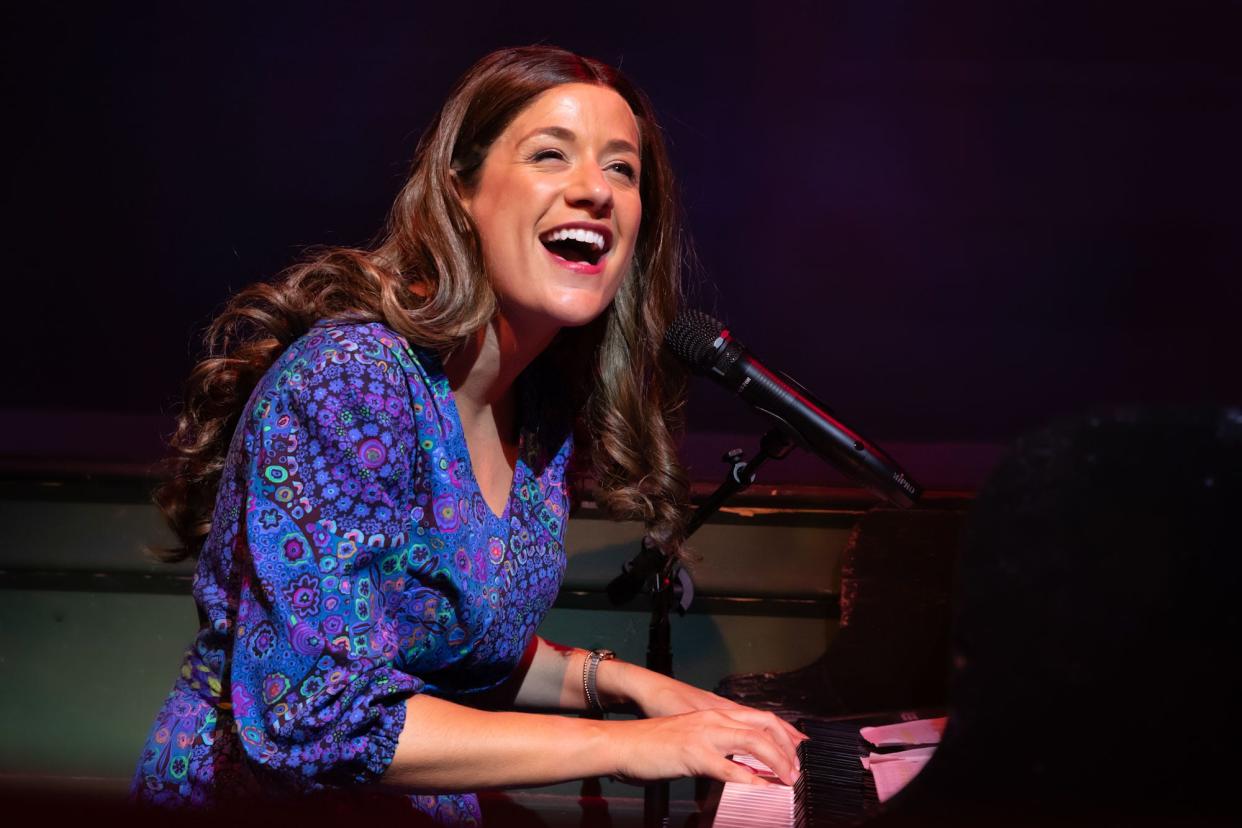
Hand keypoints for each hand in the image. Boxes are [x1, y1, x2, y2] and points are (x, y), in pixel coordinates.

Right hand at [605, 706, 802, 786]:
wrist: (624, 742)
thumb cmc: (653, 744)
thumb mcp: (691, 737)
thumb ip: (716, 745)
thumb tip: (738, 763)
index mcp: (715, 713)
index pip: (761, 718)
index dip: (785, 734)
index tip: (799, 752)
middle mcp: (715, 718)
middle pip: (765, 726)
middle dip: (788, 748)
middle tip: (796, 770)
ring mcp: (706, 734)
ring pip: (755, 742)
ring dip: (778, 762)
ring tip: (788, 780)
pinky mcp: (694, 753)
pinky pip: (731, 768)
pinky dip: (752, 780)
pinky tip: (763, 789)